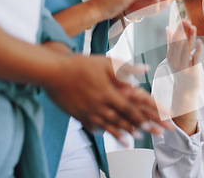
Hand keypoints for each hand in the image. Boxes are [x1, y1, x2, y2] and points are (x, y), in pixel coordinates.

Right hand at [43, 54, 173, 139]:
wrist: (53, 72)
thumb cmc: (81, 65)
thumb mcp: (106, 62)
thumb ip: (126, 69)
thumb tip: (145, 68)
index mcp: (109, 93)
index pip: (129, 108)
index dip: (141, 117)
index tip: (150, 124)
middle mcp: (99, 105)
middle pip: (121, 120)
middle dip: (135, 128)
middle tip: (147, 135)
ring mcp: (88, 111)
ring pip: (107, 126)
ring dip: (119, 133)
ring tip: (129, 141)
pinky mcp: (77, 114)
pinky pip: (91, 125)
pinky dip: (99, 131)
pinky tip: (103, 134)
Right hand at [166, 20, 202, 91]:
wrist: (185, 90)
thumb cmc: (180, 71)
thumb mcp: (173, 57)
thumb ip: (170, 43)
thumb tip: (168, 28)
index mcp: (170, 56)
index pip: (173, 40)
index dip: (178, 30)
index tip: (183, 20)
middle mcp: (175, 61)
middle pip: (179, 44)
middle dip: (183, 32)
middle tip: (187, 21)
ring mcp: (183, 66)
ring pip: (186, 49)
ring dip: (190, 37)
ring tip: (193, 27)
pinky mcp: (192, 71)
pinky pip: (195, 59)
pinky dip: (197, 50)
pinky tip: (200, 42)